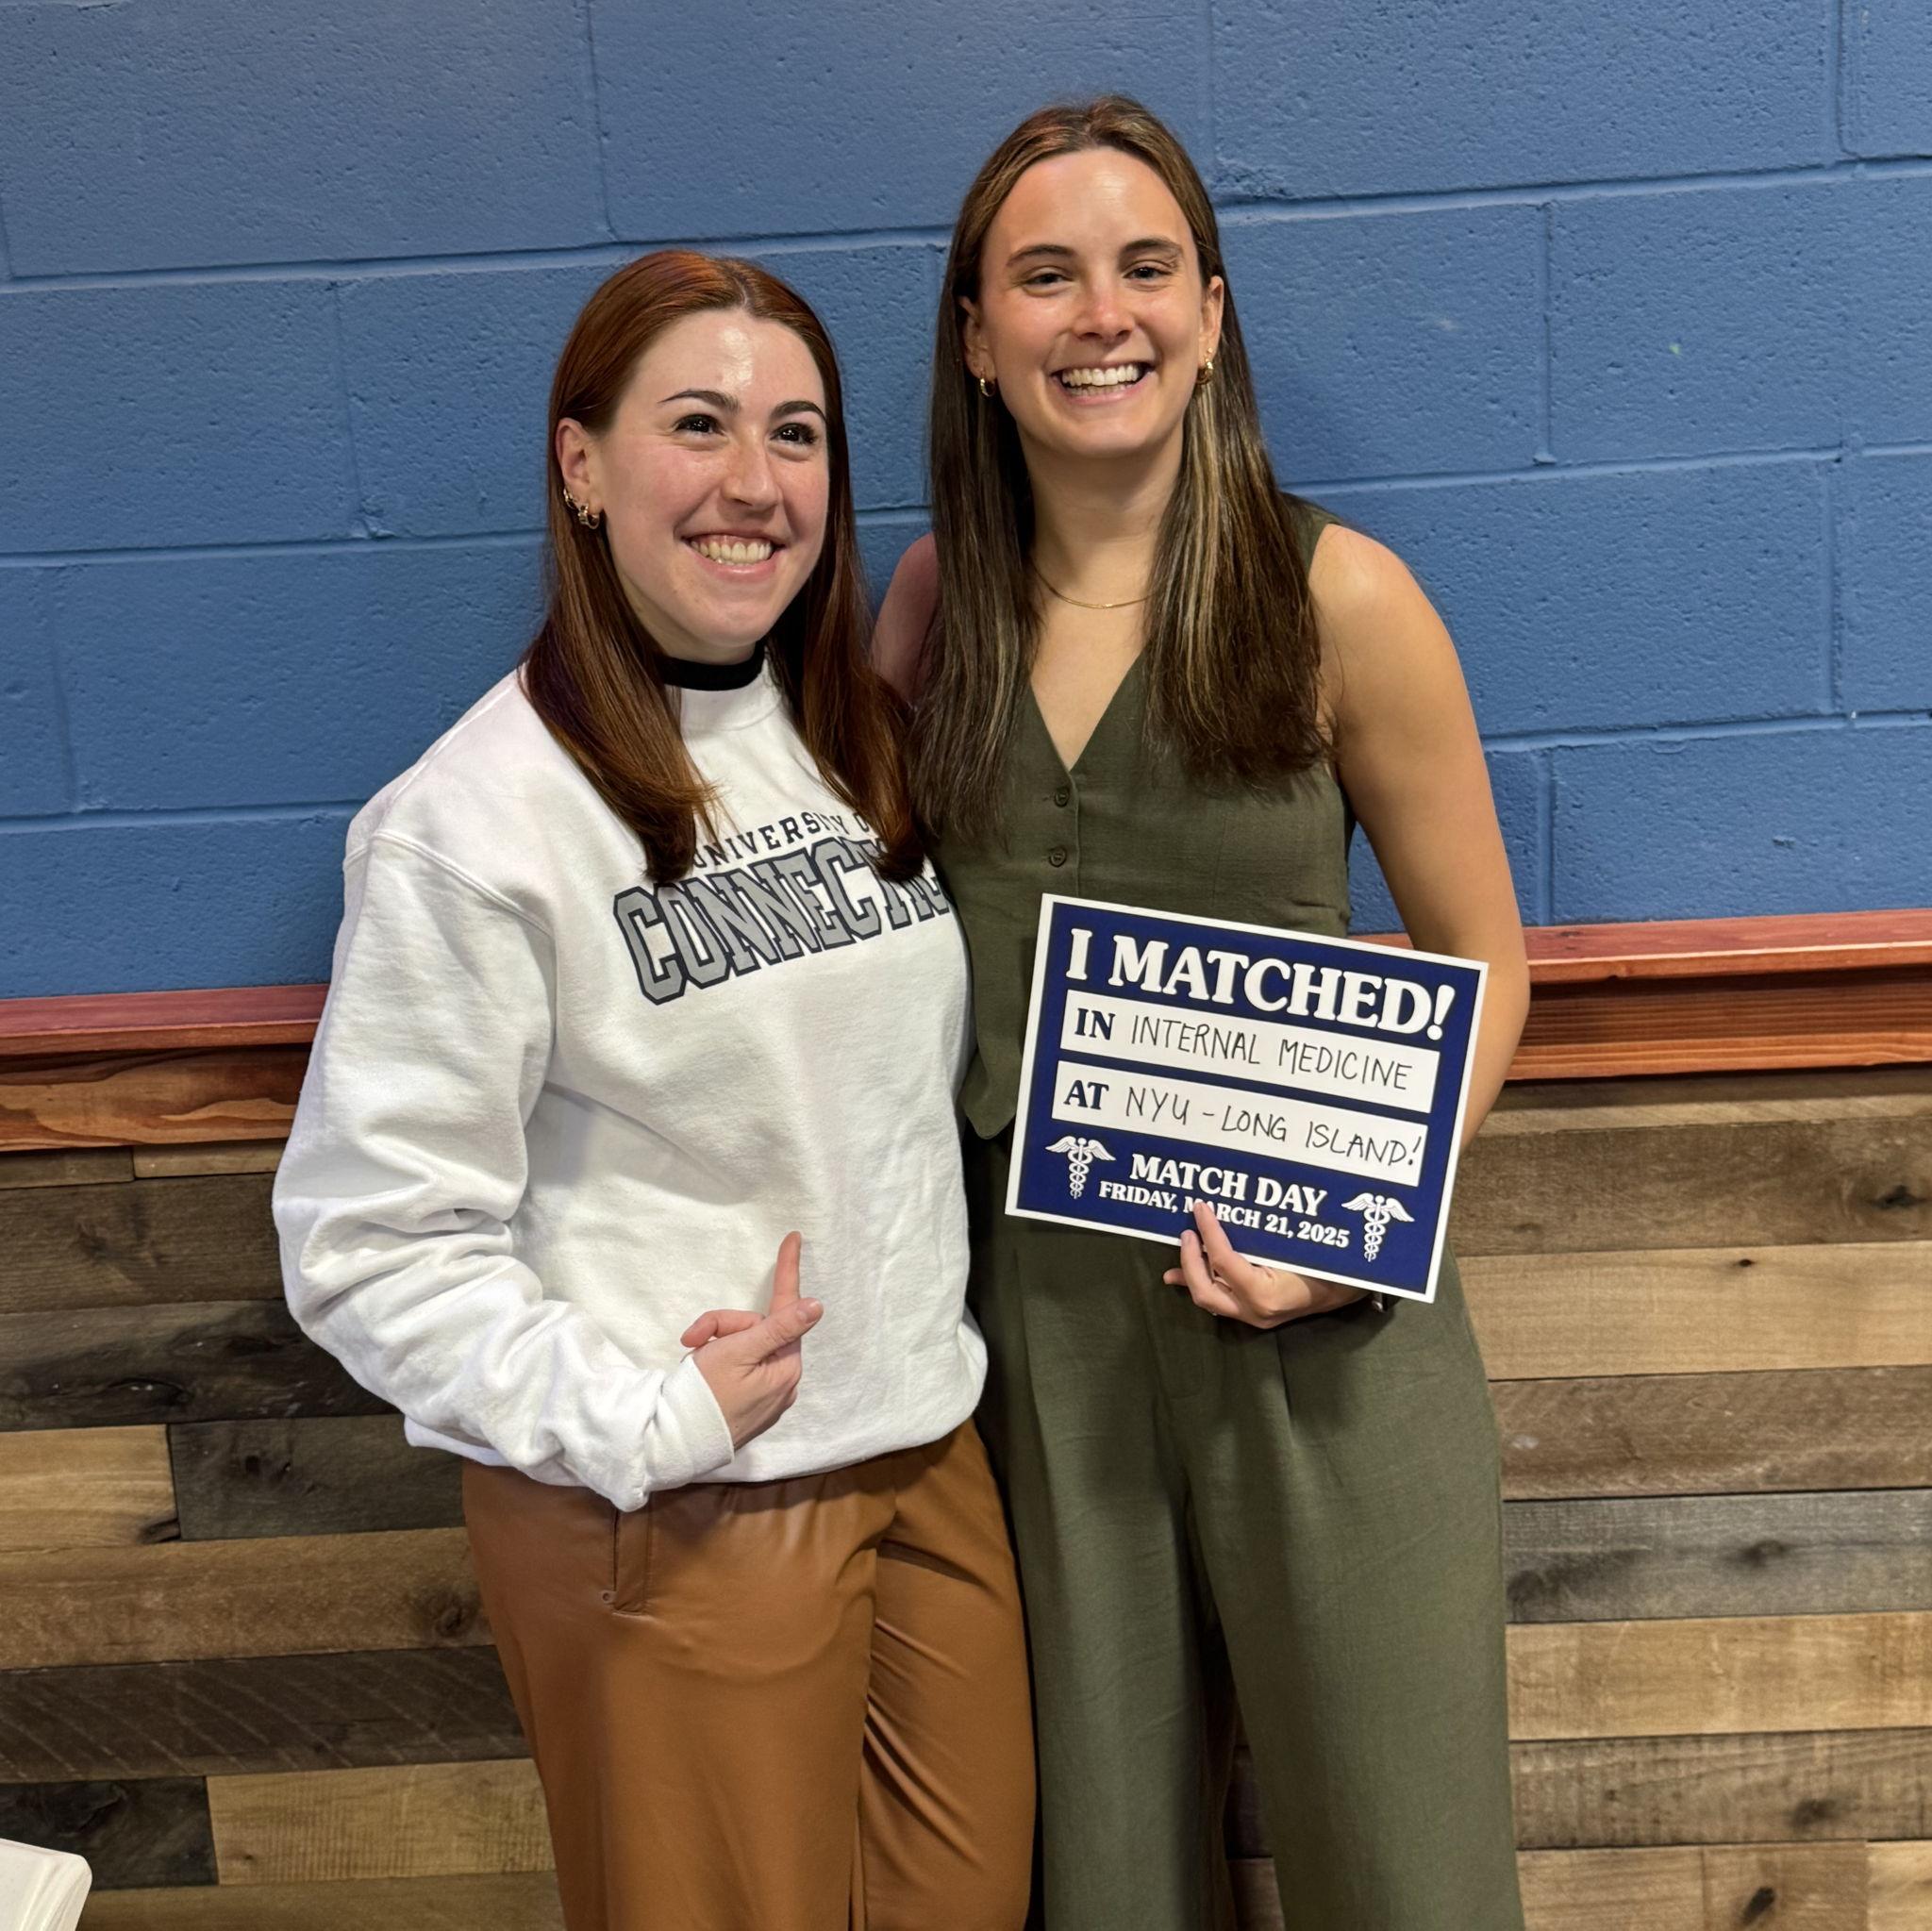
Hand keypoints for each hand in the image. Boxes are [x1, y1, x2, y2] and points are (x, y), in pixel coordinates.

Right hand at [681, 1233, 821, 1449]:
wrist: (673, 1443)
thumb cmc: (705, 1394)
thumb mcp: (739, 1352)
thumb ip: (778, 1327)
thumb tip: (817, 1307)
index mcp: (785, 1365)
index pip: (788, 1307)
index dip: (789, 1270)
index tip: (794, 1236)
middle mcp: (782, 1379)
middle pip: (757, 1327)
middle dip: (724, 1326)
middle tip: (695, 1338)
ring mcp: (767, 1393)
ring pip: (744, 1344)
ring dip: (715, 1344)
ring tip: (693, 1360)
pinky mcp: (749, 1402)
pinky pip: (738, 1366)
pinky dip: (717, 1362)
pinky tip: (700, 1373)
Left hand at [1164, 1200, 1365, 1328]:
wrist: (1350, 1291)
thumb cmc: (1328, 1265)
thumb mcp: (1295, 1245)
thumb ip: (1260, 1234)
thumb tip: (1223, 1211)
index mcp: (1265, 1294)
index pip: (1224, 1261)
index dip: (1209, 1232)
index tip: (1200, 1208)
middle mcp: (1254, 1311)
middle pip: (1204, 1290)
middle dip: (1189, 1260)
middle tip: (1187, 1231)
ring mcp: (1252, 1317)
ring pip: (1208, 1297)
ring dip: (1190, 1272)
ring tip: (1182, 1247)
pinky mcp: (1253, 1314)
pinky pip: (1219, 1298)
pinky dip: (1202, 1282)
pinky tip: (1179, 1276)